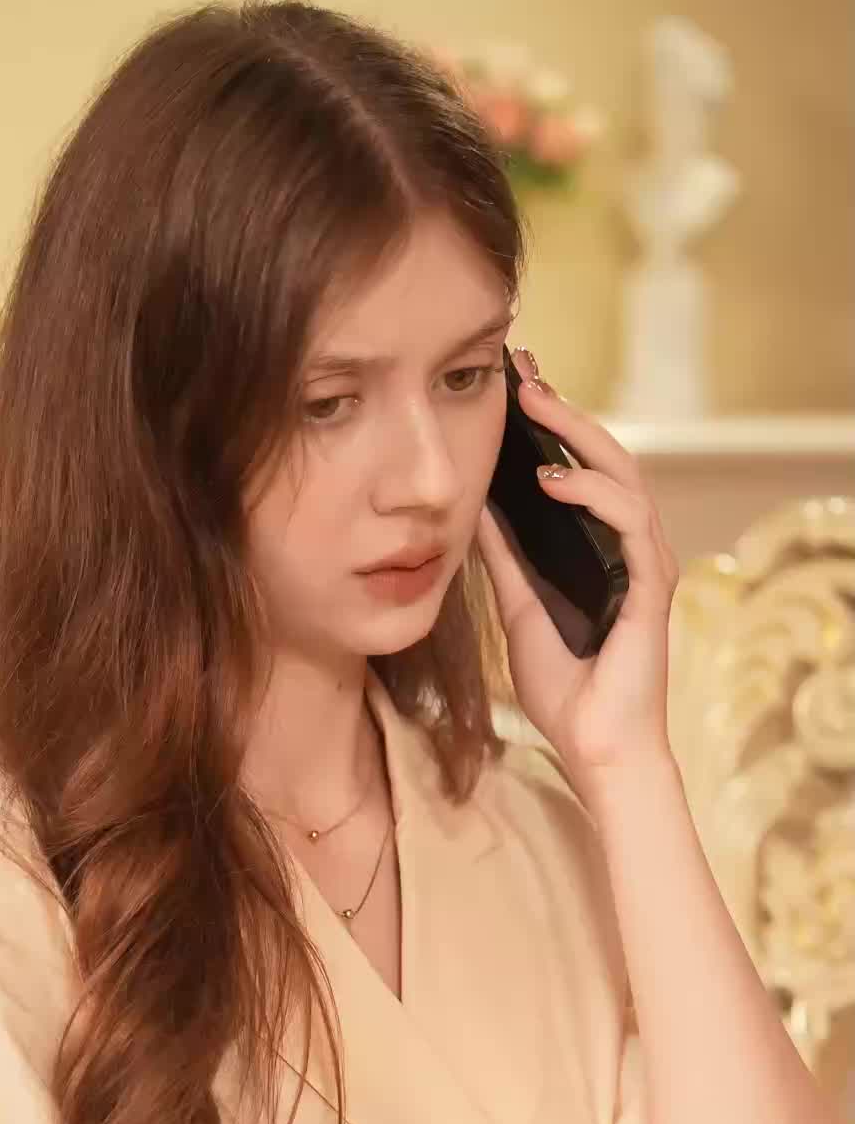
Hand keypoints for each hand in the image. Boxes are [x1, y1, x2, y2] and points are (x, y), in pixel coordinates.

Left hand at [475, 350, 680, 798]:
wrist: (594, 749)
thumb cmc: (565, 690)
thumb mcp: (517, 608)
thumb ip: (503, 558)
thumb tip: (471, 506)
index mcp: (601, 549)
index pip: (582, 470)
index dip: (554, 426)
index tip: (516, 386)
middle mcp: (631, 547)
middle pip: (607, 459)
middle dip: (566, 412)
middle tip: (524, 375)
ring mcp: (646, 565)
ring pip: (625, 477)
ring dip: (579, 437)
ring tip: (537, 406)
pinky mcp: (652, 588)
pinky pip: (631, 525)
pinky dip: (594, 496)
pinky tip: (556, 480)